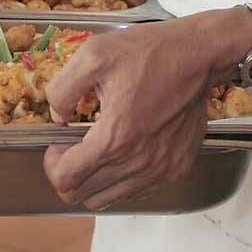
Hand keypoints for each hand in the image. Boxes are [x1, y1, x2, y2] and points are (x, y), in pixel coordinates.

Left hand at [43, 17, 212, 210]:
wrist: (198, 54)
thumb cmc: (150, 52)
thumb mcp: (93, 55)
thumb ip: (62, 89)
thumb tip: (58, 118)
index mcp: (115, 137)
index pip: (65, 180)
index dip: (52, 162)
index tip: (59, 143)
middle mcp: (138, 162)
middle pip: (83, 194)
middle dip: (69, 171)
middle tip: (75, 145)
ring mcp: (160, 170)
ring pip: (107, 198)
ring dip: (94, 178)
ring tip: (98, 147)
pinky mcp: (176, 169)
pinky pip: (136, 191)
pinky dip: (122, 178)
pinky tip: (124, 148)